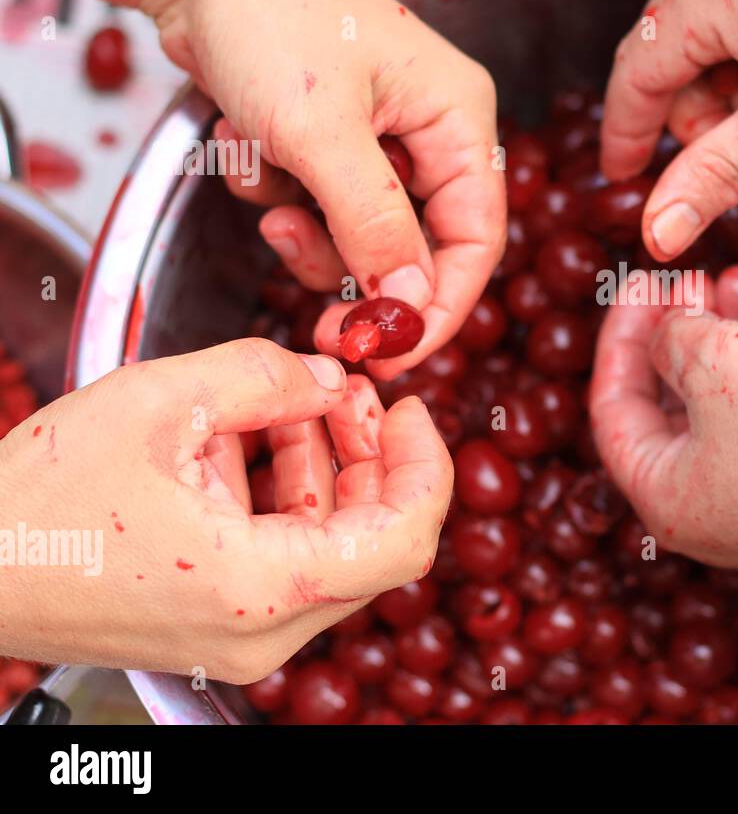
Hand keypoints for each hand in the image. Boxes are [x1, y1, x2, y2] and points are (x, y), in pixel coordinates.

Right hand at [0, 339, 450, 682]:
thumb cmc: (39, 501)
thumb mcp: (163, 402)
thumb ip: (268, 376)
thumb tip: (330, 379)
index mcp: (263, 588)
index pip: (404, 541)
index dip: (424, 466)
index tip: (411, 408)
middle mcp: (263, 632)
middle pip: (369, 537)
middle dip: (365, 451)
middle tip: (343, 388)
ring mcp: (240, 636)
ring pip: (326, 543)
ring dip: (320, 464)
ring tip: (283, 401)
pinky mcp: (216, 622)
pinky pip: (281, 555)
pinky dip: (279, 493)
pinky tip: (243, 440)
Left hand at [150, 0, 502, 379]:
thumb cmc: (270, 15)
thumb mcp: (324, 134)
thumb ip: (375, 229)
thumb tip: (411, 311)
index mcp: (459, 120)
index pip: (476, 240)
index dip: (439, 306)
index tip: (389, 353)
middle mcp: (429, 132)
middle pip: (415, 247)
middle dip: (355, 269)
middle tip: (314, 310)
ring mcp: (377, 136)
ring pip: (357, 233)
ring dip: (305, 225)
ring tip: (264, 175)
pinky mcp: (326, 138)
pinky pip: (313, 201)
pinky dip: (276, 186)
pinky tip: (244, 137)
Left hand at [589, 266, 737, 567]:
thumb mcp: (713, 359)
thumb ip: (671, 336)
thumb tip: (668, 331)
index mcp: (667, 502)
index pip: (615, 412)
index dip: (620, 337)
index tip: (640, 282)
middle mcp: (714, 508)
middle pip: (672, 405)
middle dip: (679, 331)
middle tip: (688, 280)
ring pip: (729, 397)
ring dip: (727, 330)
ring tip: (730, 273)